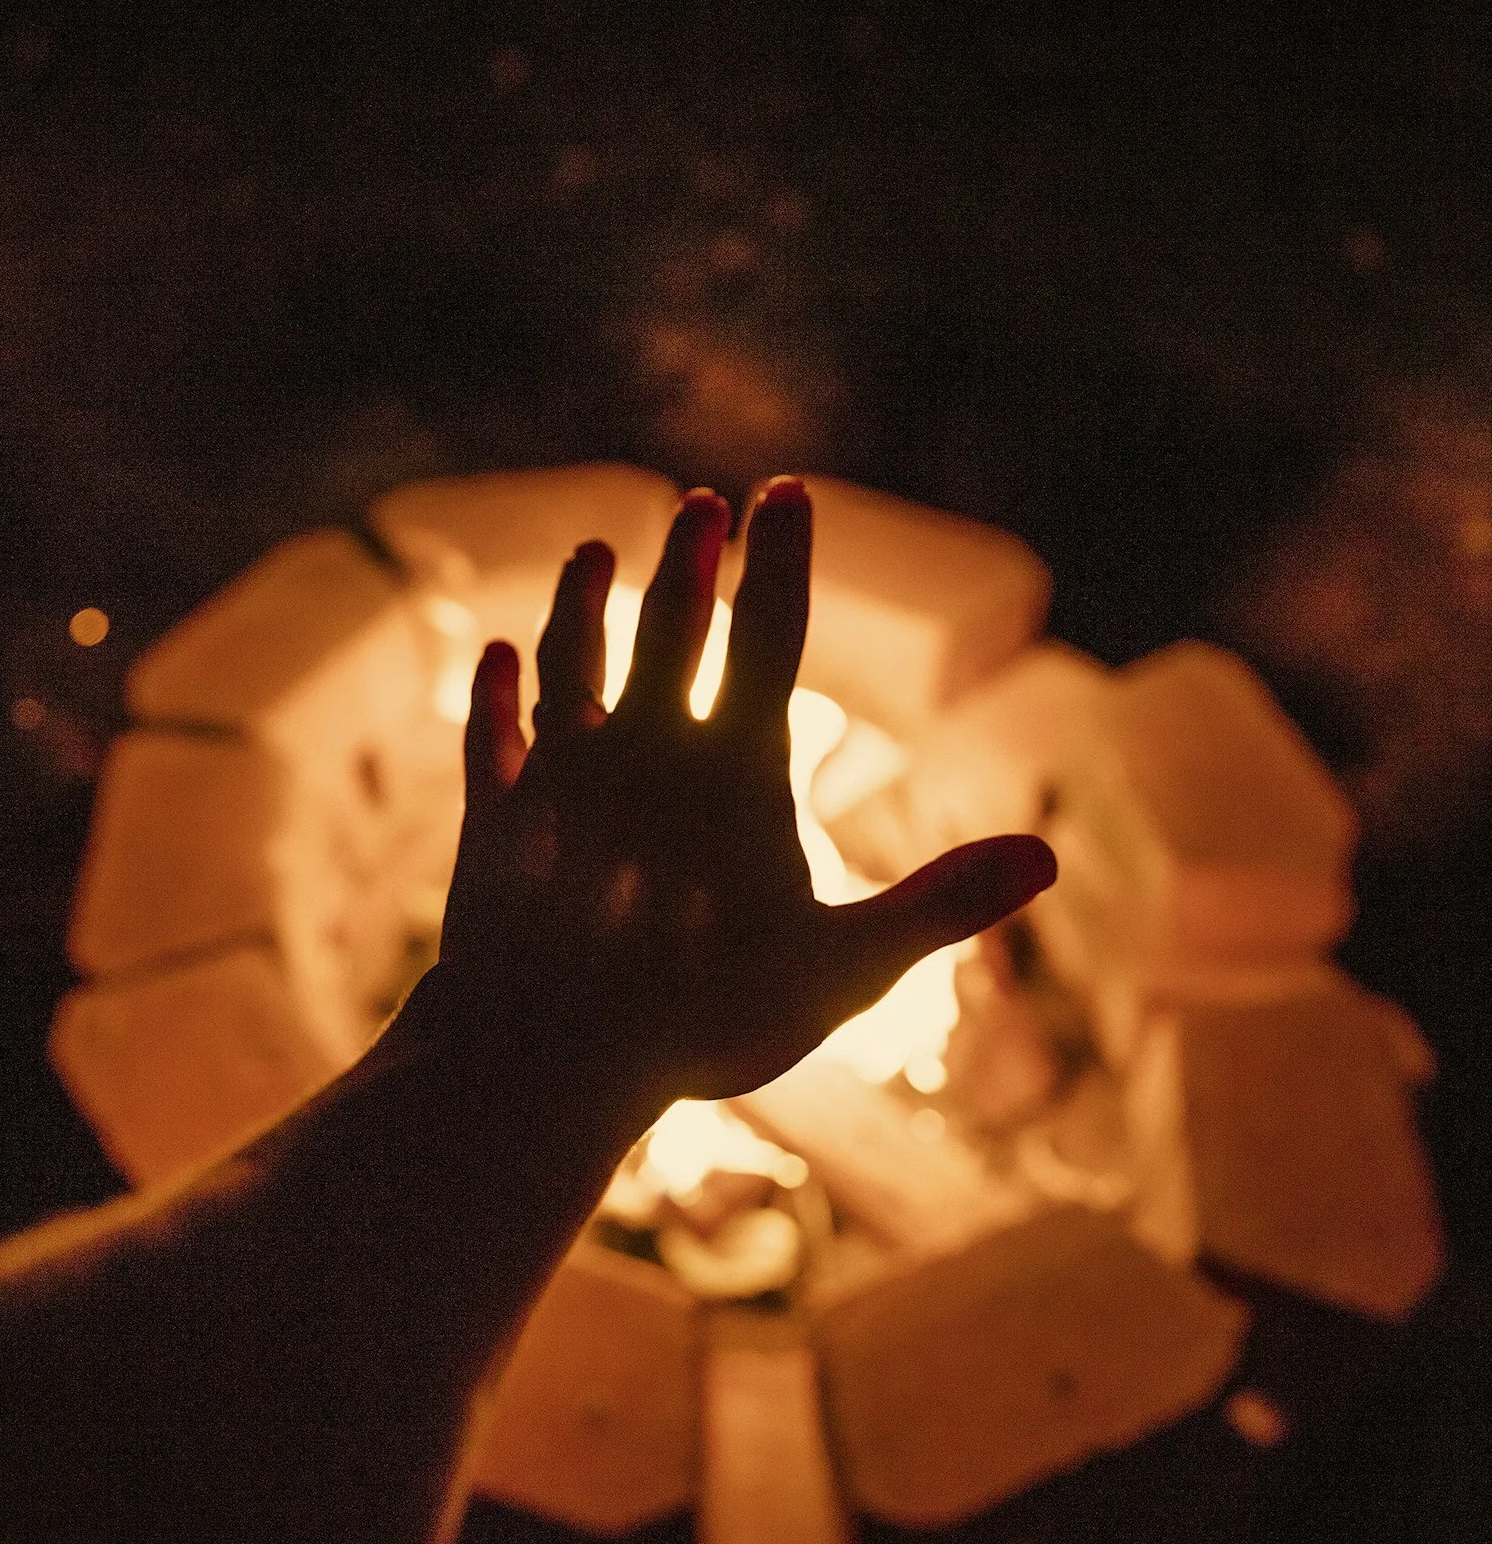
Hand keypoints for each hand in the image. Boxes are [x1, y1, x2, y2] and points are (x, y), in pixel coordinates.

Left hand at [438, 479, 1054, 1117]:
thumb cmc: (704, 1020)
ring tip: (590, 552)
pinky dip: (496, 692)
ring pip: (572, 662)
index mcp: (735, 771)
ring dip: (582, 601)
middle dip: (690, 558)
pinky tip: (496, 654)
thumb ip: (940, 903)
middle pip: (670, 628)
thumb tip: (1046, 858)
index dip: (781, 560)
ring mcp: (562, 778)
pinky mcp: (497, 817)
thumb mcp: (845, 969)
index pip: (769, 637)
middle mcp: (643, 750)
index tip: (783, 489)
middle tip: (698, 502)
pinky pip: (496, 736)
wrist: (542, 1053)